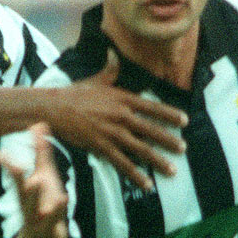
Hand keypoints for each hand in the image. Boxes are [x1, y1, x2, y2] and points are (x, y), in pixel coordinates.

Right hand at [0, 123, 67, 237]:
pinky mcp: (48, 232)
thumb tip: (39, 124)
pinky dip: (57, 211)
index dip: (7, 165)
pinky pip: (52, 221)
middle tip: (14, 163)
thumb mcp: (43, 177)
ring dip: (34, 195)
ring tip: (36, 180)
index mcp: (27, 190)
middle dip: (16, 176)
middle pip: (20, 189)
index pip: (15, 175)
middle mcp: (28, 204)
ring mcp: (37, 219)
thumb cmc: (42, 206)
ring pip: (33, 207)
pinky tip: (63, 198)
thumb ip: (41, 152)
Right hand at [46, 50, 187, 190]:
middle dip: (169, 140)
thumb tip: (113, 53)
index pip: (152, 107)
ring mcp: (112, 133)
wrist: (53, 109)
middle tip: (183, 149)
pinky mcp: (101, 147)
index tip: (184, 121)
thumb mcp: (95, 80)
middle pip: (151, 130)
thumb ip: (110, 69)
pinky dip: (135, 175)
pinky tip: (147, 184)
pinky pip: (122, 163)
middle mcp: (120, 116)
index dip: (169, 114)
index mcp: (122, 98)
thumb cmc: (74, 94)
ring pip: (141, 149)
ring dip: (158, 161)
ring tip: (172, 170)